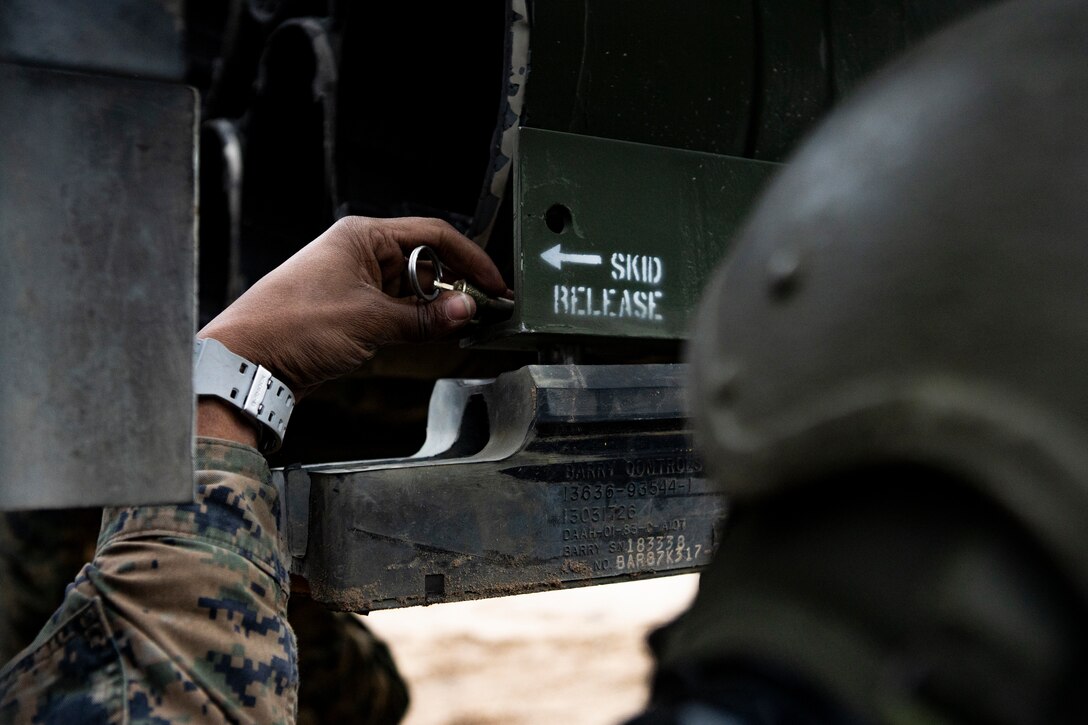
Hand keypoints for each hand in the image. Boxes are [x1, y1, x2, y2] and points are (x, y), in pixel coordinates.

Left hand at [198, 216, 507, 396]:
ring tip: (463, 325)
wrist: (246, 362)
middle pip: (425, 260)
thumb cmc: (292, 327)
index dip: (471, 259)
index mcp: (362, 236)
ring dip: (436, 306)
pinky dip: (416, 320)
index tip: (495, 285)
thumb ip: (425, 318)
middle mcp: (359, 253)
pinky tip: (434, 333)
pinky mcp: (350, 310)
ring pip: (412, 288)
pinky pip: (395, 309)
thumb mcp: (370, 322)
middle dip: (456, 284)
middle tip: (485, 309)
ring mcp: (354, 282)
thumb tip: (467, 310)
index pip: (434, 235)